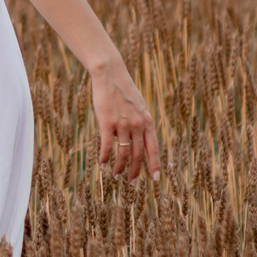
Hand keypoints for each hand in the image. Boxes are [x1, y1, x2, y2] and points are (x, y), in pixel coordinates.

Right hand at [89, 58, 161, 179]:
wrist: (110, 74)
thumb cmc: (122, 89)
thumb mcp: (137, 106)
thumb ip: (139, 122)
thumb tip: (135, 139)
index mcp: (147, 121)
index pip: (153, 148)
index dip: (154, 164)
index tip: (154, 178)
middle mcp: (137, 124)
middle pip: (138, 154)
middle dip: (135, 171)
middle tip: (131, 182)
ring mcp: (123, 124)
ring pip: (123, 153)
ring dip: (120, 167)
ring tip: (116, 175)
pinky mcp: (107, 122)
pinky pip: (107, 146)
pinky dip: (105, 157)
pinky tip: (102, 163)